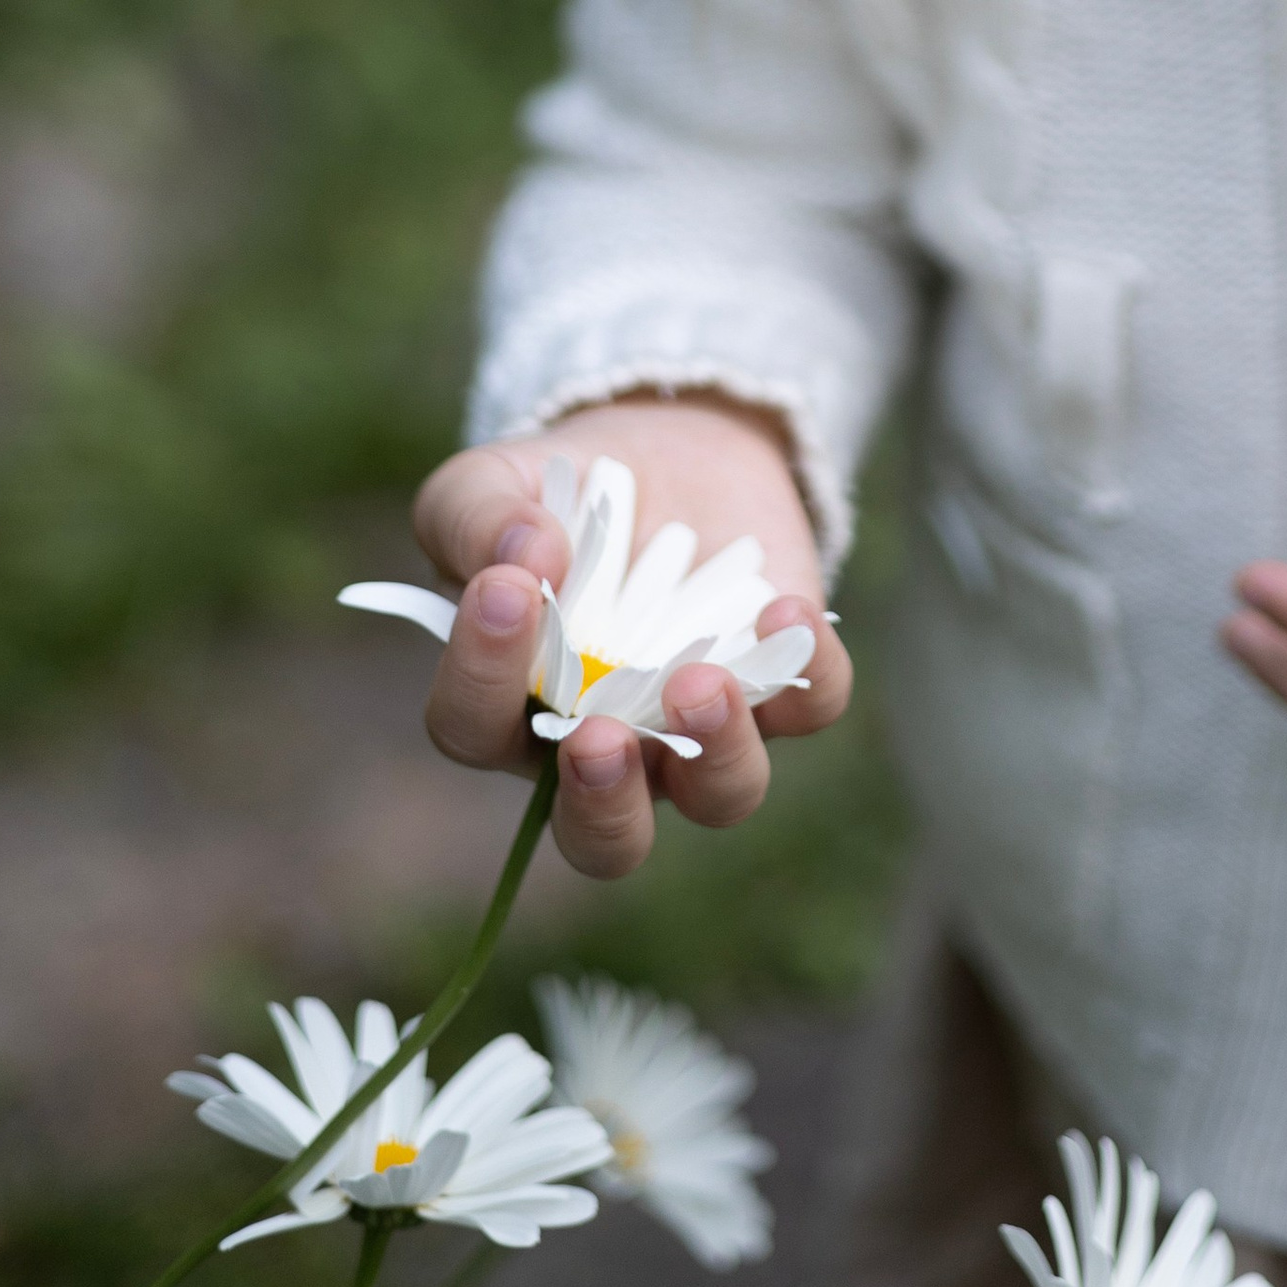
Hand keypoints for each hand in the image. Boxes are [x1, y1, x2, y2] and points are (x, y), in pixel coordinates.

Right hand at [407, 396, 850, 877]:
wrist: (672, 447)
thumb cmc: (561, 493)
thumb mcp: (490, 483)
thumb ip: (478, 517)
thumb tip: (527, 554)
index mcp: (513, 708)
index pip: (475, 729)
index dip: (480, 675)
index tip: (505, 589)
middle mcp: (611, 746)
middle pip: (603, 839)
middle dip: (602, 803)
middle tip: (598, 738)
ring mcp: (704, 729)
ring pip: (721, 796)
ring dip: (717, 753)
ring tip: (702, 681)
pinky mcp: (784, 683)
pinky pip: (810, 708)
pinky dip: (810, 671)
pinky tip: (785, 609)